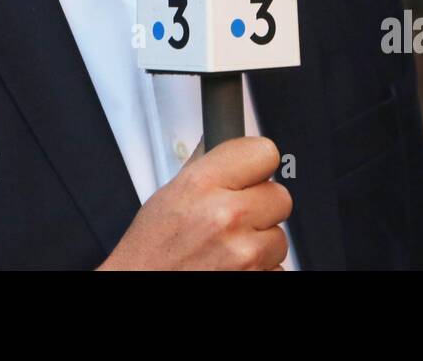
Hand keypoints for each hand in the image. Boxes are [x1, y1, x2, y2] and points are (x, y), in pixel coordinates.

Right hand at [96, 136, 291, 269]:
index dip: (257, 163)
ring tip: (227, 247)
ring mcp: (245, 254)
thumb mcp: (168, 196)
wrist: (142, 285)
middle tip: (236, 216)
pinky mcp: (257, 279)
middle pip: (280, 195)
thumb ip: (204, 165)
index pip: (264, 152)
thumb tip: (221, 135)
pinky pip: (277, 267)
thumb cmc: (150, 252)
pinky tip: (232, 266)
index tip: (251, 171)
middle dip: (261, 207)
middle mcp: (227, 216)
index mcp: (202, 185)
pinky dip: (261, 269)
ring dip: (260, 242)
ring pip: (280, 237)